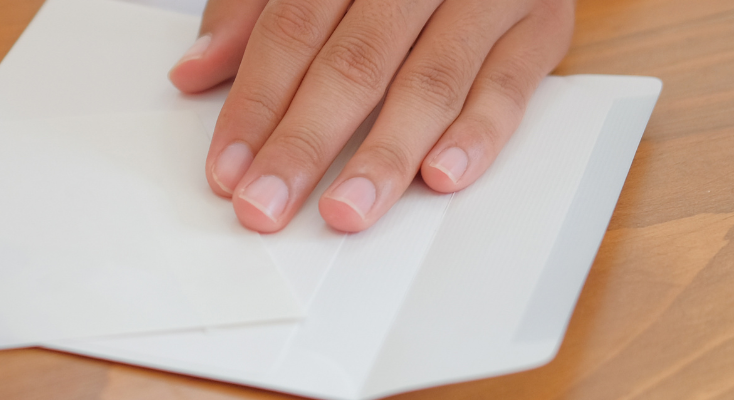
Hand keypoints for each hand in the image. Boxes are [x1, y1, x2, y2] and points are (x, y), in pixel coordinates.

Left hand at [171, 0, 572, 231]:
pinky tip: (440, 176)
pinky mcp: (541, 22)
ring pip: (430, 79)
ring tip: (345, 210)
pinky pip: (510, 84)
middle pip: (354, 62)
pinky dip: (477, 134)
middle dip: (306, 142)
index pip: (291, 29)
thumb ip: (251, 14)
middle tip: (268, 205)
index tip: (228, 170)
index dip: (255, 102)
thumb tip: (192, 73)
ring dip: (384, 154)